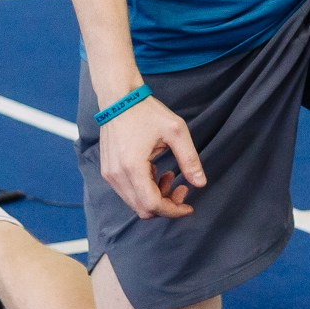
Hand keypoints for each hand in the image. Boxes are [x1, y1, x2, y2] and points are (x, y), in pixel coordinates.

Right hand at [98, 92, 205, 219]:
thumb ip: (189, 159)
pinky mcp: (108, 171)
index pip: (153, 205)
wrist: (118, 97)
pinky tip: (156, 171)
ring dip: (155, 197)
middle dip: (166, 205)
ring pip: (135, 203)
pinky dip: (144, 190)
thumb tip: (201, 183)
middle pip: (143, 209)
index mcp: (132, 167)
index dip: (173, 211)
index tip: (188, 206)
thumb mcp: (175, 131)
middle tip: (182, 188)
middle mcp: (117, 175)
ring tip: (169, 175)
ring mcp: (110, 174)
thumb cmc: (146, 111)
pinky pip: (128, 192)